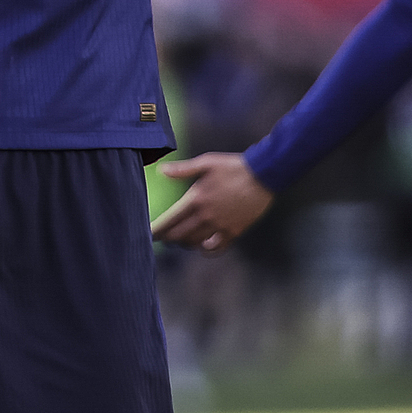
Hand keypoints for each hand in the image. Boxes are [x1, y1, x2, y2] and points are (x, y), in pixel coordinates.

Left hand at [150, 151, 273, 253]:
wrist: (263, 175)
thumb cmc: (232, 166)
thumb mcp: (206, 162)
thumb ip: (182, 169)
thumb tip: (161, 171)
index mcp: (196, 198)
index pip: (169, 221)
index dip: (156, 230)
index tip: (148, 232)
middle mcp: (206, 215)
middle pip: (178, 236)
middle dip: (166, 238)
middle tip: (160, 237)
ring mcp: (220, 226)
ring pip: (194, 243)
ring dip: (183, 243)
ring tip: (178, 239)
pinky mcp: (233, 231)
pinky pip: (215, 248)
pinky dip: (205, 250)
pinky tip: (202, 246)